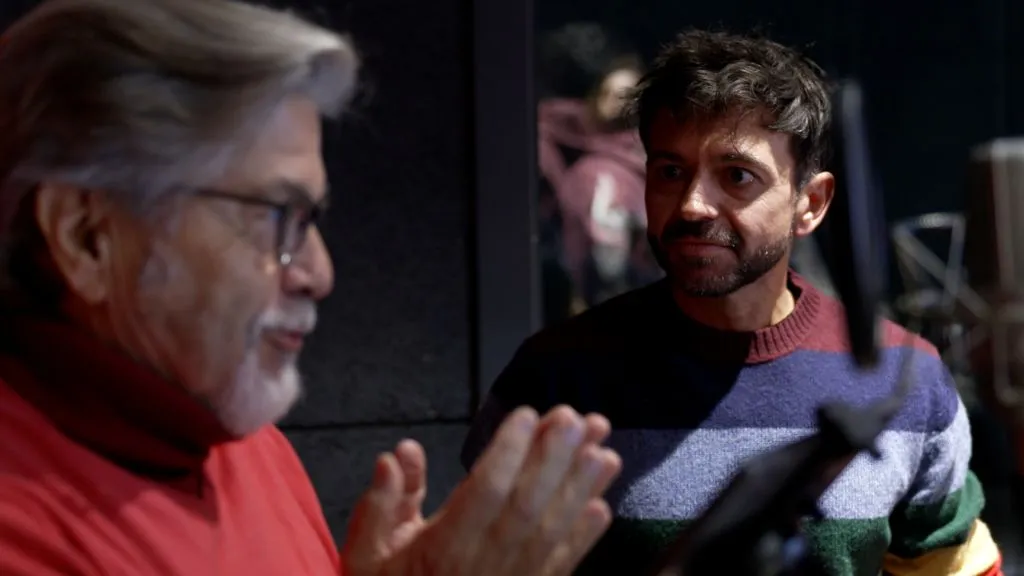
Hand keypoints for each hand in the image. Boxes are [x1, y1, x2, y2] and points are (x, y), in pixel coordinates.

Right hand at [343, 405, 620, 575]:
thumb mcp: (366, 555)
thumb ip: (380, 504)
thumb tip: (396, 456)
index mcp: (442, 549)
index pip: (483, 492)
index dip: (507, 452)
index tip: (525, 414)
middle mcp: (483, 564)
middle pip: (527, 506)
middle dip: (554, 459)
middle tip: (573, 417)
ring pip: (552, 531)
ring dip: (580, 489)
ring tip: (603, 450)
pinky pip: (562, 566)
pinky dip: (585, 538)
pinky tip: (603, 505)